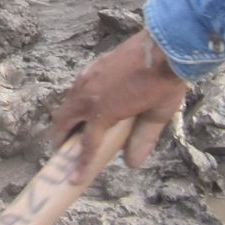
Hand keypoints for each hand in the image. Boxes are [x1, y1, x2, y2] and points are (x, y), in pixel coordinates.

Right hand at [50, 32, 189, 182]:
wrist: (162, 46)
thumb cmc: (162, 83)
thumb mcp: (156, 116)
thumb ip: (142, 139)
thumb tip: (132, 162)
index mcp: (104, 110)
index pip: (88, 144)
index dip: (81, 164)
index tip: (74, 178)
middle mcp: (88, 94)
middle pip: (64, 119)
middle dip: (61, 137)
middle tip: (64, 150)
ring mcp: (87, 77)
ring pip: (68, 102)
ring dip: (68, 118)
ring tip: (76, 129)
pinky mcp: (92, 67)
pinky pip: (77, 89)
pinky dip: (76, 102)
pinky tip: (89, 105)